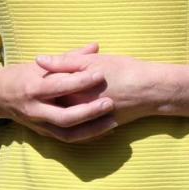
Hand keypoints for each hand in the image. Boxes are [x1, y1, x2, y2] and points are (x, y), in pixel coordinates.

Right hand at [0, 44, 118, 142]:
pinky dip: (86, 136)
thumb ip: (69, 57)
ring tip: (112, 121)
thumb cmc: (21, 75)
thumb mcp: (40, 64)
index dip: (80, 81)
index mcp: (33, 88)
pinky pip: (67, 138)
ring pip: (68, 133)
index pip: (60, 86)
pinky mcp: (43, 134)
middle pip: (65, 116)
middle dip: (89, 111)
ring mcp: (39, 125)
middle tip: (110, 103)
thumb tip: (95, 46)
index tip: (100, 74)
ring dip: (92, 129)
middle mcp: (35, 109)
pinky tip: (102, 131)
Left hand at [36, 51, 166, 126]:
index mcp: (72, 91)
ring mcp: (87, 121)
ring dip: (59, 108)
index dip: (43, 76)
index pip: (47, 86)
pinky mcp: (97, 128)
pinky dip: (74, 121)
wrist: (150, 90)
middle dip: (49, 94)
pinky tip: (73, 111)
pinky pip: (79, 129)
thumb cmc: (122, 70)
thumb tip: (39, 60)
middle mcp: (77, 109)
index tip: (43, 70)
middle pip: (53, 103)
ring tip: (62, 96)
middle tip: (50, 84)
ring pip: (64, 117)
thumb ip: (63, 62)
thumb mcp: (91, 61)